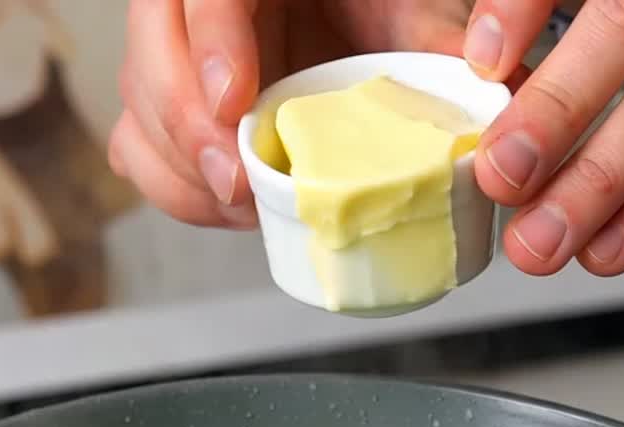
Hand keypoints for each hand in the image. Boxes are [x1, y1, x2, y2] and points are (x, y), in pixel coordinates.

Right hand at [109, 0, 481, 229]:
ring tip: (240, 206)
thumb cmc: (370, 1)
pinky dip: (178, 188)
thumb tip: (486, 85)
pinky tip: (231, 208)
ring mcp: (177, 54)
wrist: (350, 16)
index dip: (209, 44)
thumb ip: (431, 32)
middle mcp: (195, 4)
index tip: (234, 102)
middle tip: (235, 183)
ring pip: (137, 105)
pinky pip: (139, 148)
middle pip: (149, 50)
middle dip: (185, 125)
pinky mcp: (173, 105)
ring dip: (181, 169)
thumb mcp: (404, 2)